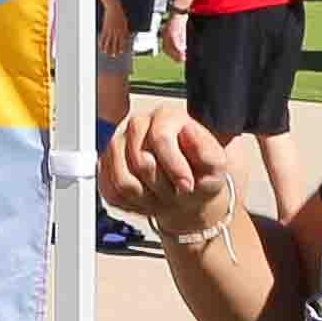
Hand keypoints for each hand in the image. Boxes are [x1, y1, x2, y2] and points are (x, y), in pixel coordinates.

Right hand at [102, 101, 239, 235]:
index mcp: (166, 117)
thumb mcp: (216, 166)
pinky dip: (131, 204)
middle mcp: (138, 124)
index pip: (160, 138)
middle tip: (176, 191)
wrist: (184, 193)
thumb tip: (187, 130)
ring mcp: (117, 144)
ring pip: (123, 180)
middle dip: (162, 185)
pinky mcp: (105, 165)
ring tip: (161, 196)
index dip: (174, 167)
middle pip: (140, 161)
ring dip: (147, 197)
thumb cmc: (200, 176)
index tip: (187, 185)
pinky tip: (146, 199)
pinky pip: (111, 192)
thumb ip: (207, 150)